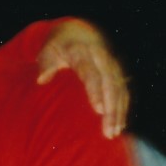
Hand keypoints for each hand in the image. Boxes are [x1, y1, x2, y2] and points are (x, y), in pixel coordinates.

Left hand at [36, 19, 126, 138]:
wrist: (76, 31)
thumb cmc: (58, 47)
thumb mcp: (48, 51)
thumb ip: (46, 64)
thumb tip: (42, 78)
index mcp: (82, 52)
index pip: (91, 73)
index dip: (97, 92)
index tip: (99, 110)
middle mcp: (101, 58)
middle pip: (110, 84)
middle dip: (112, 109)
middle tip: (109, 132)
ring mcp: (111, 64)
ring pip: (119, 89)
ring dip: (119, 111)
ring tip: (115, 133)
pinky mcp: (117, 71)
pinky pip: (123, 90)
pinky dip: (123, 107)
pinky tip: (120, 124)